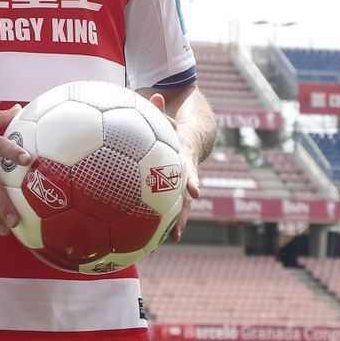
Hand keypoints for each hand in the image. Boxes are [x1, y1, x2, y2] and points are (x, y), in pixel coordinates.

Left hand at [146, 92, 199, 241]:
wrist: (197, 132)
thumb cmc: (176, 123)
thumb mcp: (169, 115)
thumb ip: (160, 109)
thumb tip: (155, 95)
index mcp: (185, 157)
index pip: (190, 170)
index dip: (192, 180)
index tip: (195, 192)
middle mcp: (186, 174)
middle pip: (186, 198)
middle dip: (182, 215)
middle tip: (176, 234)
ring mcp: (181, 183)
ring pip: (178, 206)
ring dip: (172, 224)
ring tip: (162, 245)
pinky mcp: (173, 187)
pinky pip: (166, 205)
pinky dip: (158, 220)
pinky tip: (142, 237)